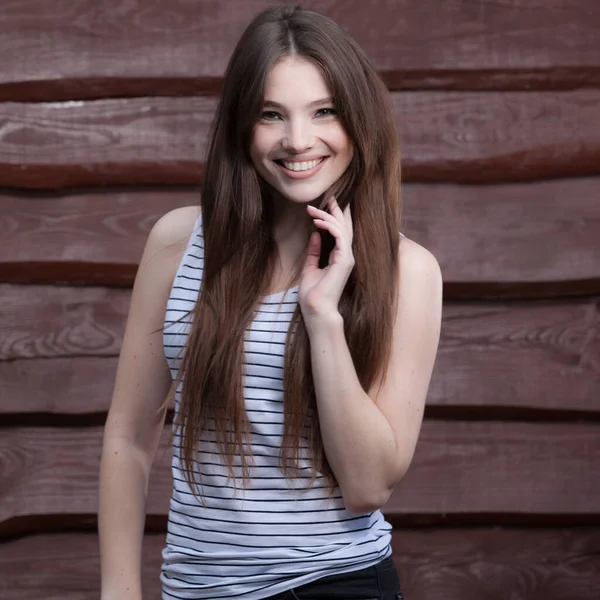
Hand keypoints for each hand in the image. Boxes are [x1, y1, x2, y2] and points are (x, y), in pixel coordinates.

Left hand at [299, 196, 353, 321]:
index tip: (327, 204)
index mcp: (340, 258)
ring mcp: (347, 258)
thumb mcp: (310, 267)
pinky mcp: (344, 260)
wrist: (316, 309)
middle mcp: (346, 256)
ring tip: (312, 210)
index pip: (341, 233)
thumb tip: (314, 234)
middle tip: (328, 197)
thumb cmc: (313, 294)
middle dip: (337, 210)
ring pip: (341, 229)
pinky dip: (329, 226)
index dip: (337, 217)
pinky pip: (339, 236)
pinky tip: (317, 222)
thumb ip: (314, 251)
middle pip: (344, 227)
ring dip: (327, 216)